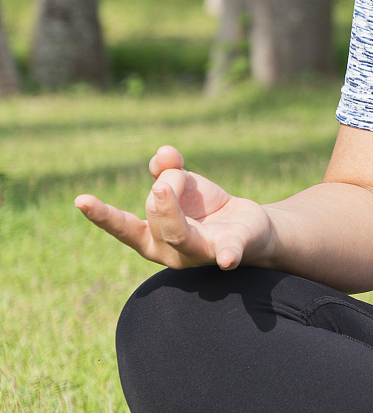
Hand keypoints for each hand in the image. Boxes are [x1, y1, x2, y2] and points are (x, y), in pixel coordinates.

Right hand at [74, 145, 274, 269]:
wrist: (251, 225)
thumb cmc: (206, 208)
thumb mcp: (184, 184)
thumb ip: (169, 169)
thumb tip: (164, 153)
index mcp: (152, 237)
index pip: (123, 228)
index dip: (102, 215)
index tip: (81, 200)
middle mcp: (171, 251)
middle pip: (156, 221)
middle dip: (162, 193)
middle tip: (167, 177)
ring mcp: (200, 254)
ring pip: (179, 236)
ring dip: (169, 211)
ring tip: (163, 186)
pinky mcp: (232, 250)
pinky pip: (228, 251)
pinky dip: (227, 254)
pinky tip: (227, 259)